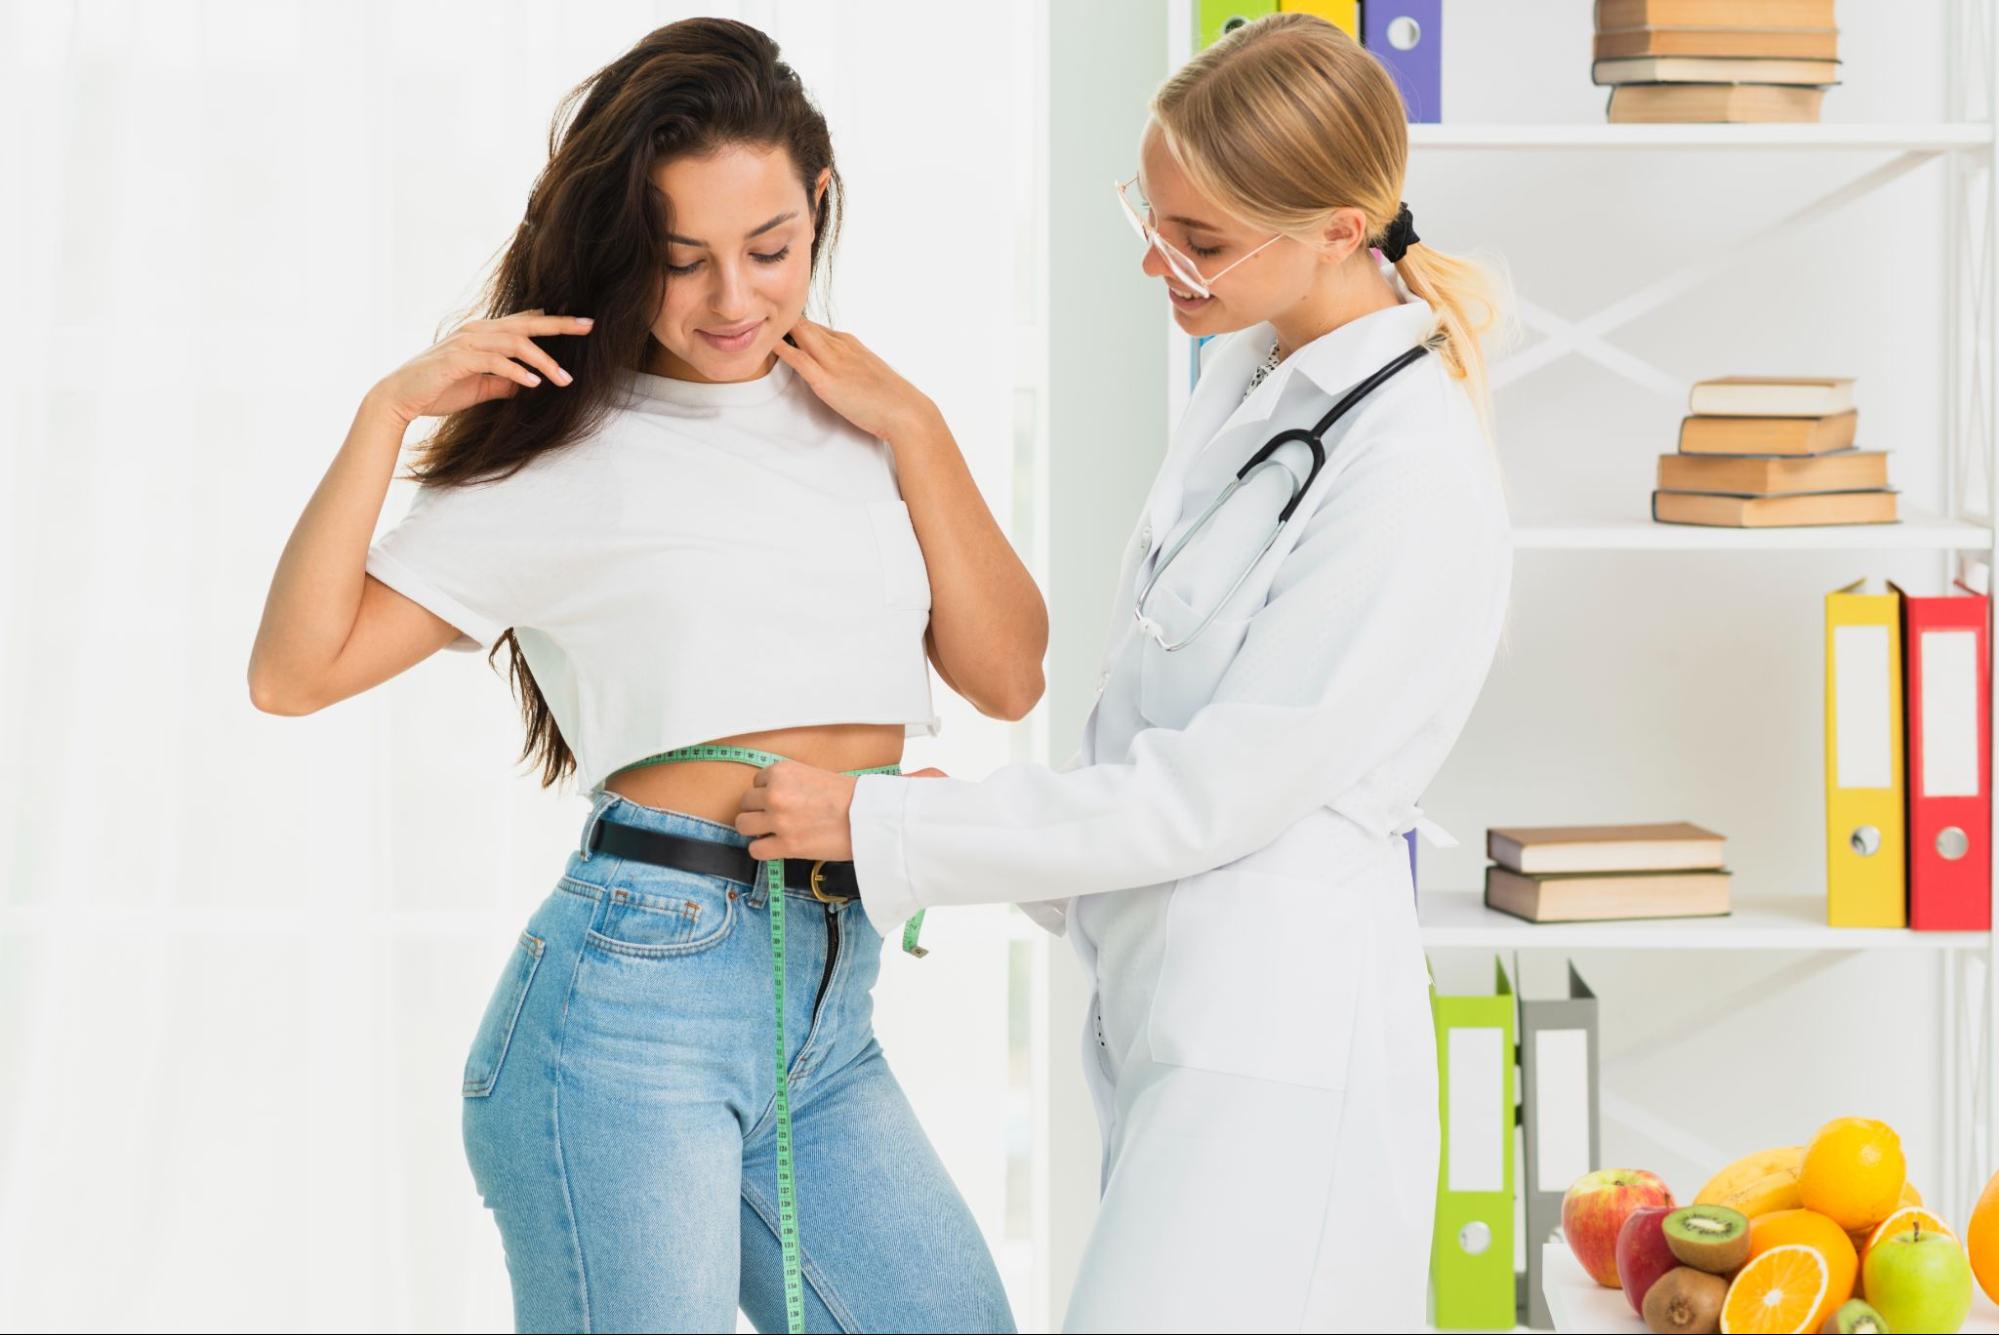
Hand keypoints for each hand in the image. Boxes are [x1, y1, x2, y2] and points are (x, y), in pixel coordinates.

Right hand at [369, 309, 592, 424]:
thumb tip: (529, 384)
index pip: (522, 322)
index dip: (551, 321)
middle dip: (559, 325)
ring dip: (543, 361)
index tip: (581, 323)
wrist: (401, 397)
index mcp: (483, 334)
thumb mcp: (481, 387)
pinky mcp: (459, 358)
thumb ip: (504, 382)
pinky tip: (534, 384)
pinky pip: (496, 361)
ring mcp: (467, 342)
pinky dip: (518, 371)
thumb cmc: (439, 390)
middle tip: (588, 326)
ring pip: (515, 343)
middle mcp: (477, 331)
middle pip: (526, 323)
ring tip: (564, 379)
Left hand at [736, 760, 859, 861]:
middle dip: (757, 810)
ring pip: (743, 825)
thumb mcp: (813, 775)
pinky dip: (763, 850)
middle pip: (745, 803)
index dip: (767, 793)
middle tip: (773, 817)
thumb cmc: (849, 796)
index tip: (780, 800)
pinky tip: (774, 847)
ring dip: (754, 830)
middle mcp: (775, 793)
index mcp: (782, 771)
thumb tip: (775, 796)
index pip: (756, 782)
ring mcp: (778, 820)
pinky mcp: (785, 845)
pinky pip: (755, 850)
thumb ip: (790, 782)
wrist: (868, 817)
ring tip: (769, 832)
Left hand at [771, 317, 934, 440]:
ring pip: (799, 334)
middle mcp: (840, 346)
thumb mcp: (869, 372)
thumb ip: (851, 367)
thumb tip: (840, 371)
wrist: (905, 411)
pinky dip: (781, 348)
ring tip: (754, 322)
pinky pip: (798, 359)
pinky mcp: (826, 381)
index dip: (795, 325)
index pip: (816, 326)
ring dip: (777, 328)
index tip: (776, 324)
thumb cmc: (892, 398)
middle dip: (781, 318)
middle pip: (804, 324)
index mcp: (850, 343)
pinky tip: (766, 343)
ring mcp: (833, 362)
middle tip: (756, 315)